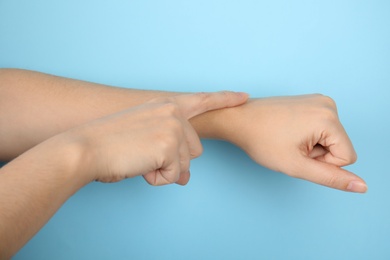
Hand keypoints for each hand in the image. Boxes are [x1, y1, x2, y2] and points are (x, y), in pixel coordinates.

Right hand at [65, 91, 247, 185]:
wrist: (85, 148)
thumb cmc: (109, 145)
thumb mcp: (145, 141)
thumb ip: (170, 152)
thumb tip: (187, 177)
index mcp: (165, 104)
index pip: (202, 100)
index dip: (225, 99)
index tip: (244, 97)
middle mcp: (172, 111)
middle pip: (194, 150)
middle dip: (174, 162)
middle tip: (145, 158)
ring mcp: (173, 127)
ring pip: (184, 164)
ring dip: (162, 171)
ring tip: (137, 160)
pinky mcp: (170, 145)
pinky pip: (174, 176)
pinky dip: (156, 179)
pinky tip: (138, 166)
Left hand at [220, 94, 366, 192]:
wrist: (239, 119)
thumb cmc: (261, 140)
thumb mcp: (297, 165)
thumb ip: (331, 178)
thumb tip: (361, 186)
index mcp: (328, 117)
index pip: (347, 157)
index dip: (323, 164)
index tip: (298, 154)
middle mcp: (328, 104)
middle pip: (339, 146)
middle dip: (317, 154)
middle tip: (291, 146)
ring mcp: (319, 100)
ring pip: (330, 139)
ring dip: (312, 145)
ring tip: (288, 139)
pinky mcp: (311, 102)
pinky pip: (321, 129)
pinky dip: (308, 136)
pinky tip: (289, 132)